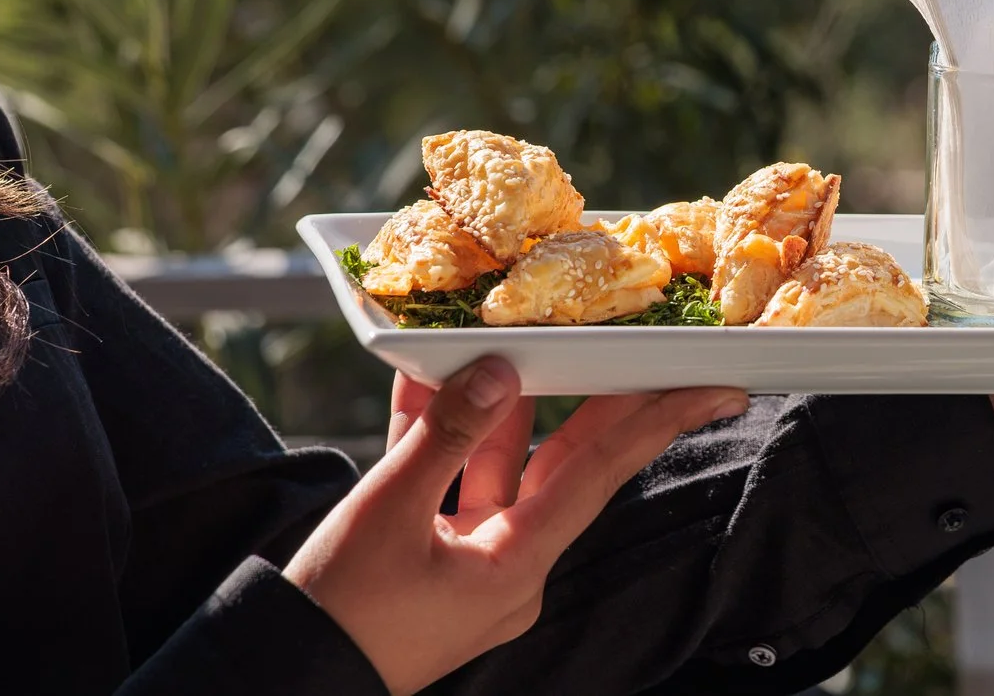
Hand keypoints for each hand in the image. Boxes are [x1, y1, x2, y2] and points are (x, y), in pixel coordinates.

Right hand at [285, 358, 745, 695]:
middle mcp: (507, 564)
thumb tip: (493, 370)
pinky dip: (437, 431)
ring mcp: (469, 561)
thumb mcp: (386, 514)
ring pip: (500, 462)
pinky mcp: (429, 556)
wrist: (274, 680)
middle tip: (646, 342)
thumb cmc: (336, 612)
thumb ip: (443, 435)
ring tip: (516, 332)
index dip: (660, 420)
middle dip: (595, 396)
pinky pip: (446, 480)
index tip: (719, 386)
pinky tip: (423, 373)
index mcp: (516, 566)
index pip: (604, 473)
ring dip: (497, 401)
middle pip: (564, 462)